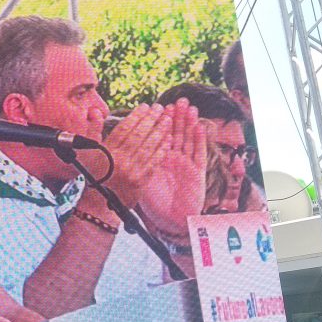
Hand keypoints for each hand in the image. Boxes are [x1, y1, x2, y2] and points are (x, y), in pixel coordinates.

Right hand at [96, 104, 171, 204]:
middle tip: (160, 108)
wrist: (97, 203)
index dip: (136, 116)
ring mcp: (131, 172)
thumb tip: (96, 111)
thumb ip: (92, 130)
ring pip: (148, 148)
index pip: (124, 129)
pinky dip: (161, 150)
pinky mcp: (140, 182)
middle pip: (138, 136)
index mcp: (106, 152)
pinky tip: (167, 140)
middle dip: (150, 120)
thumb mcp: (87, 151)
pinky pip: (153, 163)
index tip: (144, 106)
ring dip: (159, 132)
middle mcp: (119, 161)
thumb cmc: (93, 174)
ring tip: (167, 120)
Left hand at [138, 98, 206, 239]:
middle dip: (176, 117)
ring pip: (188, 139)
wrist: (170, 221)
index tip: (157, 107)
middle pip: (175, 133)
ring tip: (190, 107)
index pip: (158, 136)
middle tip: (178, 100)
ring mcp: (186, 165)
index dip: (158, 122)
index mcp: (158, 159)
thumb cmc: (155, 203)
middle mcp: (173, 159)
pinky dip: (200, 140)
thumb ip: (136, 163)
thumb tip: (122, 146)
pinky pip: (198, 153)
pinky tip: (200, 126)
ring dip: (189, 123)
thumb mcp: (140, 180)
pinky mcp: (197, 173)